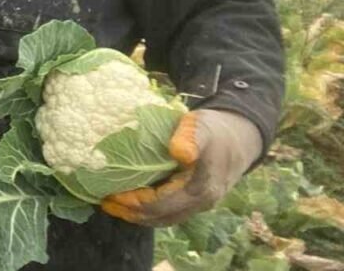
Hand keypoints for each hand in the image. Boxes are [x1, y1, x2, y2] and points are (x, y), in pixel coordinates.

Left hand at [100, 109, 262, 226]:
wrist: (241, 137)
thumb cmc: (216, 130)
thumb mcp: (201, 127)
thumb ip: (190, 138)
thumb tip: (179, 152)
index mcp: (200, 188)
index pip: (159, 204)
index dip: (133, 203)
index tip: (109, 195)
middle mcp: (201, 202)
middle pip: (160, 217)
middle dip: (130, 212)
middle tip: (104, 202)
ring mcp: (200, 204)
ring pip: (165, 218)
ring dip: (138, 215)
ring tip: (113, 205)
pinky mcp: (197, 201)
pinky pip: (171, 212)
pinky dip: (150, 211)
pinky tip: (133, 201)